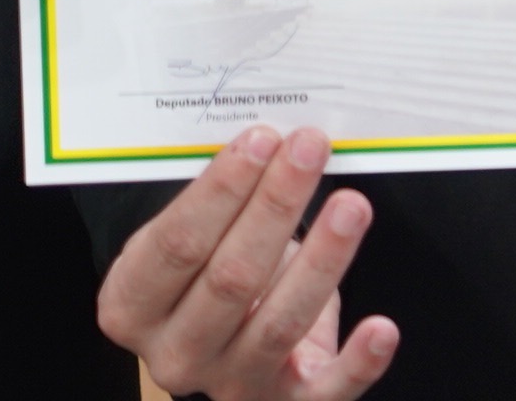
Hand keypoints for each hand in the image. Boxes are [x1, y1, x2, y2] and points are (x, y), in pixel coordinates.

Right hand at [94, 126, 396, 400]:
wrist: (223, 346)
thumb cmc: (209, 274)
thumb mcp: (194, 239)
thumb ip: (220, 203)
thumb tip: (274, 142)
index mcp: (133, 305)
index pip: (177, 243)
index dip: (221, 190)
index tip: (262, 140)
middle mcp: (175, 353)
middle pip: (230, 279)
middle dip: (275, 206)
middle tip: (310, 150)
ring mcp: (230, 385)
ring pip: (279, 324)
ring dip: (321, 261)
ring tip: (351, 207)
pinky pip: (326, 393)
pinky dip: (358, 363)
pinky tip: (382, 328)